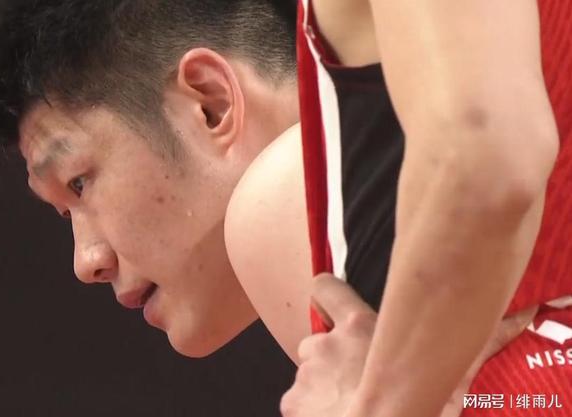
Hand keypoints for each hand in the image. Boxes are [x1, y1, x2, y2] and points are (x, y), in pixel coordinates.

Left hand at [280, 273, 535, 416]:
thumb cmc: (419, 414)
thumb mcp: (450, 378)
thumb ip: (479, 341)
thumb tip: (523, 316)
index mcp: (359, 328)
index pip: (324, 288)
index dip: (325, 293)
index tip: (329, 302)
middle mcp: (326, 343)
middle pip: (322, 339)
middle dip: (334, 357)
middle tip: (359, 381)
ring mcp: (306, 373)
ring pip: (311, 372)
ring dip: (324, 384)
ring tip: (349, 405)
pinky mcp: (292, 402)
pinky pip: (299, 401)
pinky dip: (311, 409)